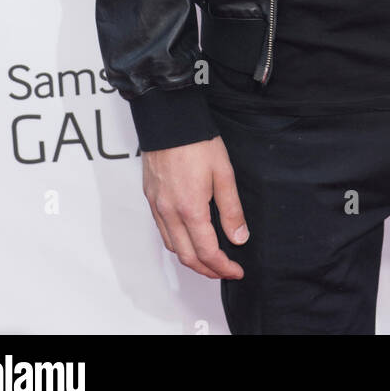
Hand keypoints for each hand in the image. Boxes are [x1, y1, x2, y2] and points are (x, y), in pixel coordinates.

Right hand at [142, 135, 248, 278]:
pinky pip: (162, 230)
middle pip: (187, 256)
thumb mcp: (224, 174)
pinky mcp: (150, 197)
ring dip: (191, 258)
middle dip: (207, 270)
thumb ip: (231, 209)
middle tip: (225, 270)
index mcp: (190, 209)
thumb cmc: (196, 142)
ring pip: (172, 246)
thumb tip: (239, 237)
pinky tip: (188, 237)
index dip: (223, 267)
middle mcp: (169, 213)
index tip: (236, 270)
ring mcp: (157, 206)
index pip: (207, 252)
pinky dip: (177, 242)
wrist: (169, 120)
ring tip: (209, 259)